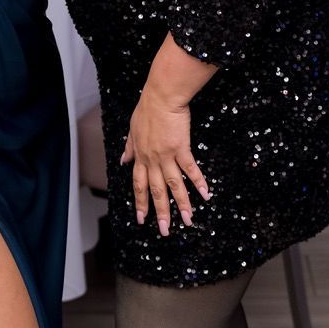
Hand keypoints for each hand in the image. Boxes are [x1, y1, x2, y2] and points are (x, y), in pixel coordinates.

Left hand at [121, 86, 210, 235]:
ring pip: (174, 185)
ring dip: (181, 204)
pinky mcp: (181, 148)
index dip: (140, 202)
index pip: (139, 185)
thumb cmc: (147, 109)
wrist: (161, 96)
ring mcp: (166, 156)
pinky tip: (206, 194)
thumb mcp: (132, 130)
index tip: (142, 219)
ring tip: (188, 221)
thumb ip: (129, 147)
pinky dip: (198, 182)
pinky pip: (190, 169)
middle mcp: (152, 160)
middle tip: (165, 230)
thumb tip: (123, 160)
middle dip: (160, 212)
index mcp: (140, 156)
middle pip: (156, 191)